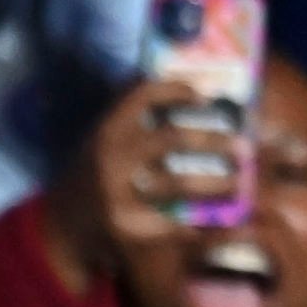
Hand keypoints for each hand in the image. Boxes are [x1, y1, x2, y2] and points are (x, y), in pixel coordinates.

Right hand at [56, 90, 243, 280]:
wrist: (62, 227)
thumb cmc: (95, 175)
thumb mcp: (103, 139)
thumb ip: (132, 115)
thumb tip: (179, 79)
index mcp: (108, 130)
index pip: (144, 95)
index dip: (180, 89)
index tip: (208, 94)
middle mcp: (111, 157)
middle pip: (174, 138)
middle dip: (216, 140)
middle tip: (244, 146)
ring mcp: (117, 193)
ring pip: (180, 182)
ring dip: (219, 183)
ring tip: (241, 183)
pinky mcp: (126, 226)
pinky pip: (176, 222)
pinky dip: (203, 223)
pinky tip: (225, 221)